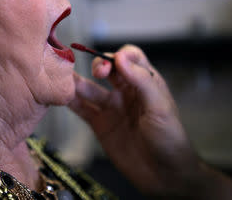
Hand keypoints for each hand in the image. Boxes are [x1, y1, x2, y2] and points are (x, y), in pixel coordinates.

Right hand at [69, 45, 205, 196]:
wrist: (165, 176)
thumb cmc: (170, 140)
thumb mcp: (160, 107)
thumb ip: (141, 80)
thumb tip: (120, 57)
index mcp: (145, 83)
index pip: (130, 58)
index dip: (119, 55)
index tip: (114, 61)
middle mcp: (126, 92)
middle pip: (107, 69)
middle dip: (98, 65)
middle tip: (97, 72)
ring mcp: (112, 108)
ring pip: (89, 88)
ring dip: (77, 81)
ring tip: (64, 77)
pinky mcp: (100, 124)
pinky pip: (82, 108)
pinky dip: (70, 101)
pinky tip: (61, 95)